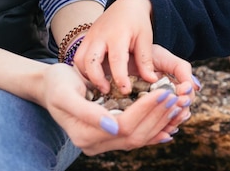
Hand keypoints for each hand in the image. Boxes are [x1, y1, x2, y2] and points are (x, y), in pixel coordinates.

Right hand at [40, 62, 195, 154]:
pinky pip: (139, 136)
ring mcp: (105, 142)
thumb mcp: (67, 94)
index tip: (164, 92)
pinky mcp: (113, 136)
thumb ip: (88, 112)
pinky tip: (172, 120)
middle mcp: (96, 144)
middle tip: (177, 96)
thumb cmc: (58, 85)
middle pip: (136, 135)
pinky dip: (157, 128)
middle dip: (158, 116)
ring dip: (162, 122)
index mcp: (85, 135)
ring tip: (178, 104)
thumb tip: (114, 127)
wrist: (51, 87)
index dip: (146, 110)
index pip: (125, 126)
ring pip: (141, 137)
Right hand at [74, 0, 189, 93]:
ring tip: (101, 86)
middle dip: (97, 79)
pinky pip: (78, 57)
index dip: (120, 78)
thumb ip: (146, 60)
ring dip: (87, 75)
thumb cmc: (138, 22)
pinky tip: (95, 77)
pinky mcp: (85, 39)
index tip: (126, 91)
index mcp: (118, 35)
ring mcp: (90, 37)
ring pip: (79, 60)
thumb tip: (151, 80)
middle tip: (108, 91)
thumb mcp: (146, 39)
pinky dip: (83, 69)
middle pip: (90, 61)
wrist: (127, 4)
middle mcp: (100, 36)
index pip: (116, 60)